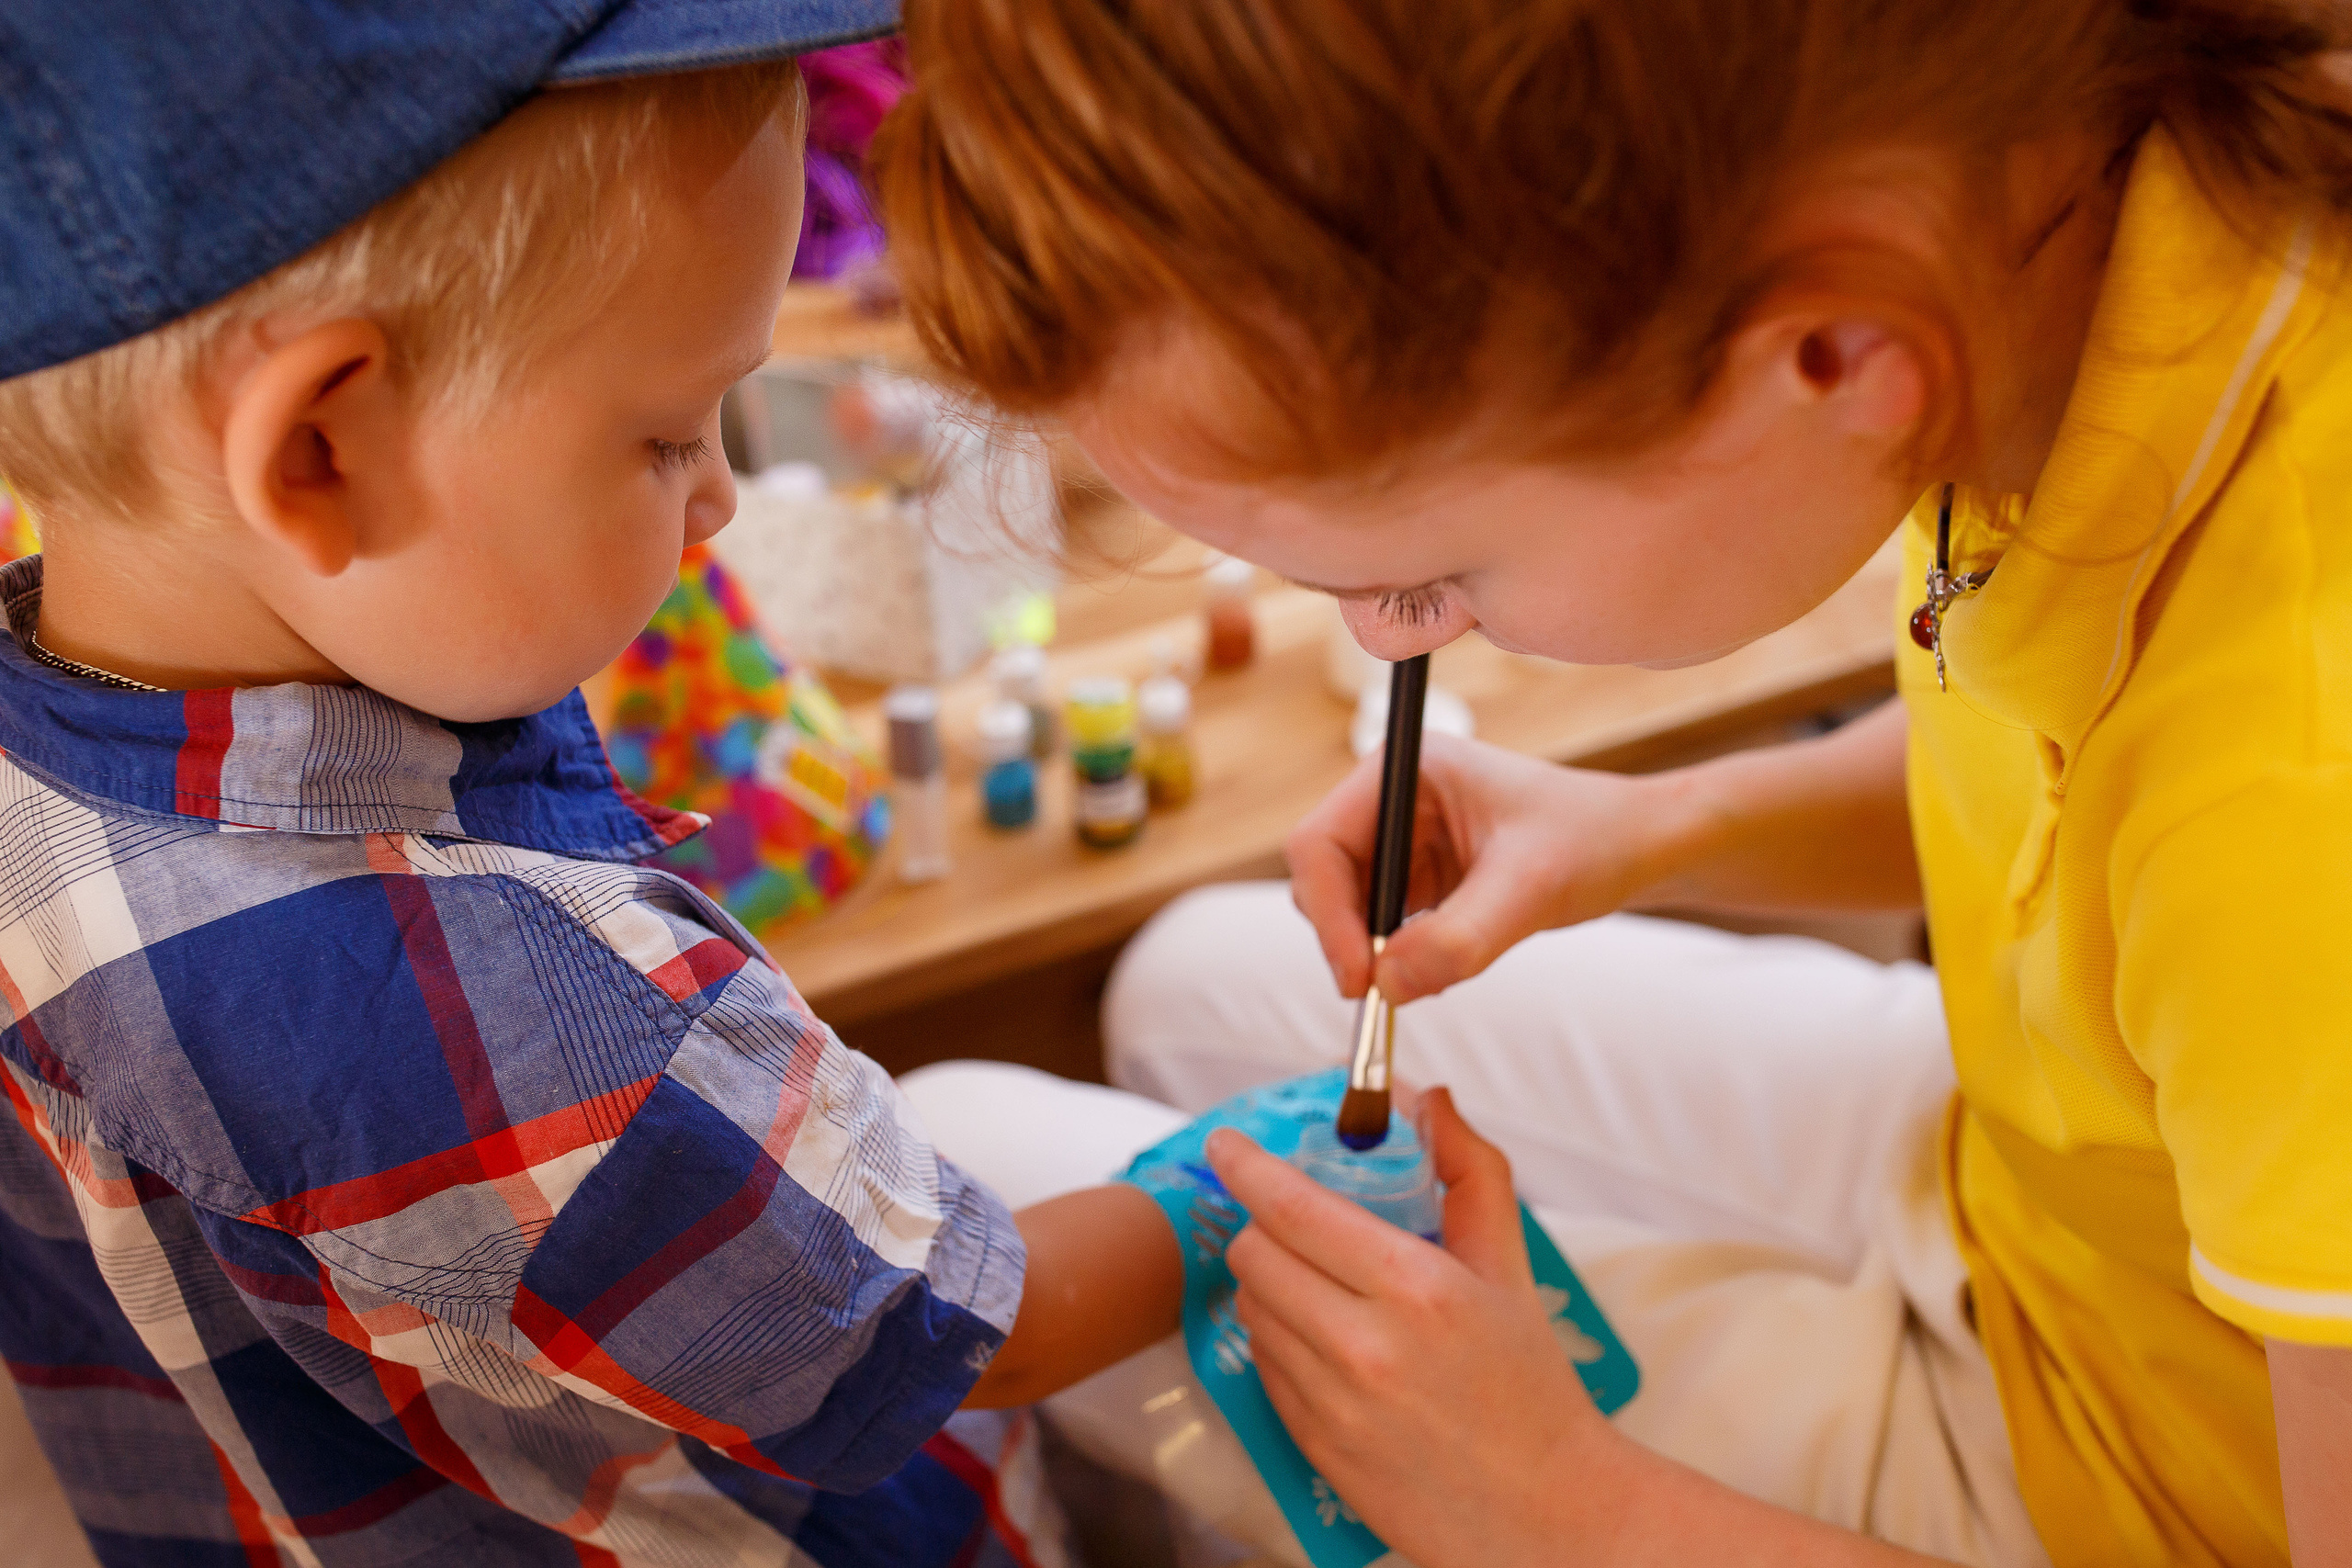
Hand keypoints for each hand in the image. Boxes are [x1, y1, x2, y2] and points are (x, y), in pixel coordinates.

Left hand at [1206, 1089, 1625, 1567]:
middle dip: (1263, 1225)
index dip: (1247, 1167)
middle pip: (1254, 1255)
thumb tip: (1428, 1098)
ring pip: (1253, 1310)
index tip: (1226, 1145)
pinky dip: (1282, 1339)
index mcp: (1417, 1288)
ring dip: (1271, 1283)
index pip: (1294, 1208)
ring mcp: (1333, 1403)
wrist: (1544, 1510)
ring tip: (1320, 1283)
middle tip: (1292, 1220)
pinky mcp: (1315, 1447)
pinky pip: (1264, 1367)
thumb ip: (1469, 1170)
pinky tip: (1325, 1339)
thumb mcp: (1511, 1267)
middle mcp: (1365, 1346)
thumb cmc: (1531, 1384)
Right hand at [1286, 733, 1688, 1002]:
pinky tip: (1446, 967)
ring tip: (1434, 974)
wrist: (1642, 849)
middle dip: (1348, 939)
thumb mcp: (1531, 888)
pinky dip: (1400, 960)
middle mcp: (1394, 801)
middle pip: (1323, 880)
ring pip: (1348, 911)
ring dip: (1374, 954)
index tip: (1360, 978)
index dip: (1327, 913)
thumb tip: (1386, 987)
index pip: (1319, 843)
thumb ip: (1458, 939)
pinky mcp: (1420, 879)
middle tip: (1383, 996)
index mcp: (1407, 772)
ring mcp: (1404, 841)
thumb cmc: (1595, 841)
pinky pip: (1381, 929)